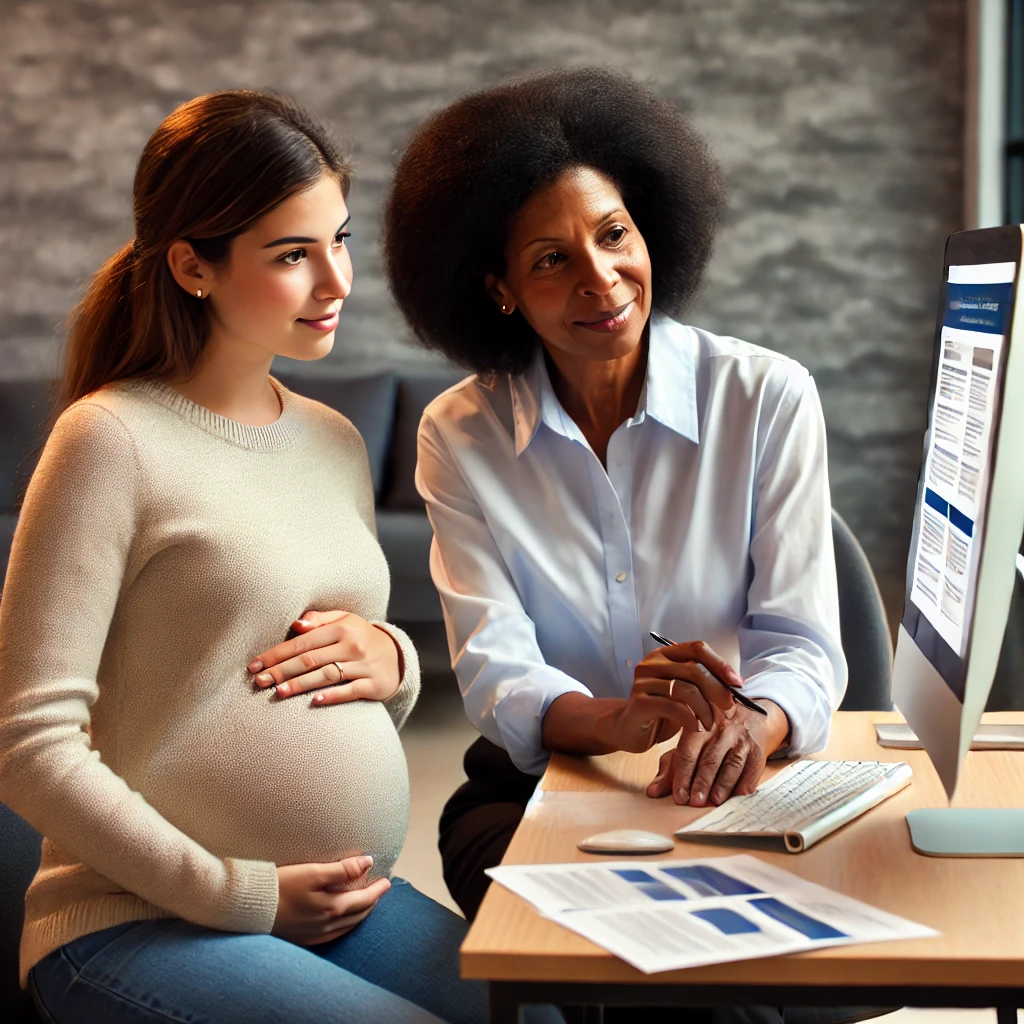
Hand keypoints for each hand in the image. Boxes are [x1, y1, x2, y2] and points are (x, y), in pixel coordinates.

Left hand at [249, 610, 401, 705]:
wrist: (397, 657)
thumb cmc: (361, 638)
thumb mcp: (345, 621)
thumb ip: (320, 620)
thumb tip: (296, 625)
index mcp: (342, 628)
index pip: (303, 642)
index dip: (277, 653)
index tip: (255, 664)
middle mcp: (353, 646)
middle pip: (310, 659)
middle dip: (282, 671)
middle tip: (259, 681)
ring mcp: (364, 666)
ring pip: (326, 675)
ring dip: (300, 684)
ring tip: (279, 692)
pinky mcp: (373, 685)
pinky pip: (350, 691)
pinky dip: (332, 696)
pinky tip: (314, 701)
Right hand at [272, 854, 390, 945]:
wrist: (251, 908)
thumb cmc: (281, 885)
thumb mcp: (313, 872)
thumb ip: (342, 869)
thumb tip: (368, 862)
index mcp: (332, 908)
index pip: (364, 900)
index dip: (378, 890)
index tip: (388, 882)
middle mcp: (327, 925)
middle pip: (358, 915)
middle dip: (372, 903)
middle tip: (380, 891)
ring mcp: (315, 935)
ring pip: (347, 927)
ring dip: (360, 915)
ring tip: (366, 904)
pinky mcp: (303, 939)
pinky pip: (333, 935)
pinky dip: (344, 926)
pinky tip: (342, 922)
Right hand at [610, 640, 740, 752]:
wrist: (628, 729)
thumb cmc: (661, 710)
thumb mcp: (684, 692)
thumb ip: (704, 683)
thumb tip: (737, 684)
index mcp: (665, 654)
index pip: (697, 648)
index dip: (720, 664)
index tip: (737, 683)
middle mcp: (652, 663)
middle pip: (694, 668)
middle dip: (717, 689)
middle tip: (728, 707)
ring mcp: (643, 681)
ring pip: (686, 689)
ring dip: (705, 709)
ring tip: (709, 723)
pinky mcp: (639, 702)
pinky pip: (673, 707)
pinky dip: (691, 719)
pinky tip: (696, 727)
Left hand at [646, 699, 787, 806]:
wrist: (750, 720)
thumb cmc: (712, 736)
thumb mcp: (689, 745)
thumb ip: (670, 768)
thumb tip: (652, 792)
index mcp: (697, 725)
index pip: (687, 752)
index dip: (682, 775)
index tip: (679, 796)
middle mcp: (719, 730)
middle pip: (709, 759)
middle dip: (702, 782)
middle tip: (695, 802)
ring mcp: (740, 739)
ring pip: (731, 763)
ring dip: (723, 784)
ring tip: (715, 801)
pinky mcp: (757, 750)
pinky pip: (751, 768)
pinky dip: (745, 782)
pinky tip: (738, 795)